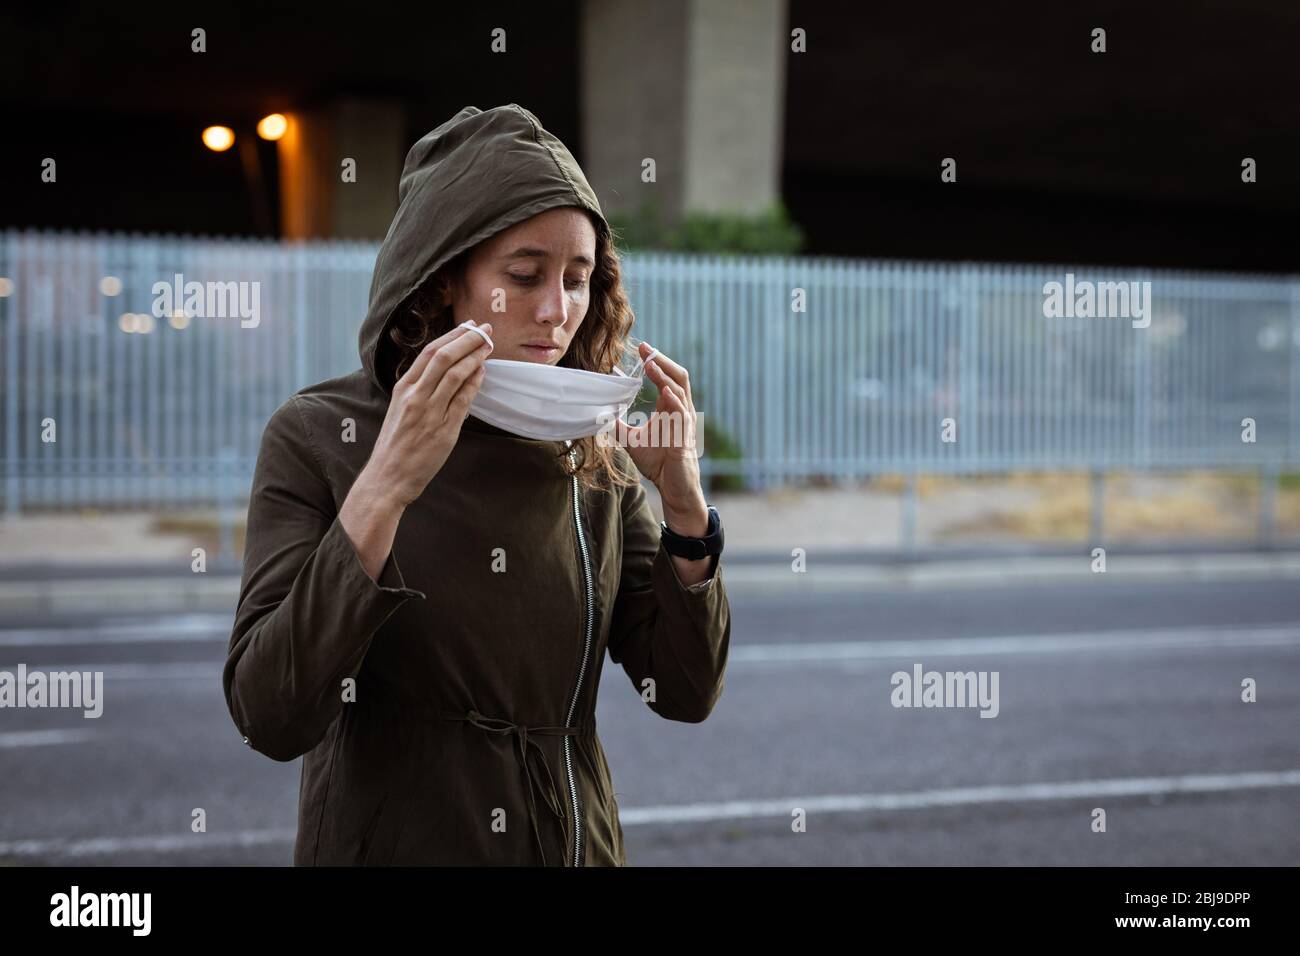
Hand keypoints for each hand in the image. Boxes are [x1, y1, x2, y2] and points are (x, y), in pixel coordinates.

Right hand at [363, 321, 493, 507]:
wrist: (388, 477)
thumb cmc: (396, 445)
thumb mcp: (401, 409)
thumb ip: (421, 390)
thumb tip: (448, 370)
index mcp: (403, 388)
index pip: (429, 352)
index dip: (452, 336)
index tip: (469, 326)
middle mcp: (415, 396)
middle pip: (444, 357)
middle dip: (468, 339)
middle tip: (485, 329)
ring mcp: (429, 413)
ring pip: (455, 374)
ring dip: (475, 357)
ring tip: (489, 346)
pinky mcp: (443, 430)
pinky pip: (463, 400)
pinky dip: (475, 383)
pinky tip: (483, 372)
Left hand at [612, 343, 708, 534]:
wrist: (674, 487)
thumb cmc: (658, 463)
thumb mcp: (632, 440)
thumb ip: (618, 424)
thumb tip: (599, 412)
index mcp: (670, 407)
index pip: (666, 376)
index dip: (655, 361)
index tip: (640, 347)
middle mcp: (681, 409)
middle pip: (677, 375)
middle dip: (661, 360)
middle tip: (644, 347)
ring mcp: (685, 421)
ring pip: (680, 389)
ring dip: (664, 375)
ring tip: (649, 364)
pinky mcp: (685, 435)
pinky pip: (682, 413)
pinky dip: (674, 399)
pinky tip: (664, 391)